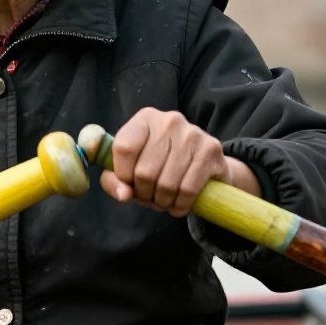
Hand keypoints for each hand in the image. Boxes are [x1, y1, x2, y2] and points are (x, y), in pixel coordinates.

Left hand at [101, 108, 260, 217]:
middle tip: (149, 198)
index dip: (122, 174)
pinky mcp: (211, 150)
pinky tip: (178, 206)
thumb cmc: (160, 165)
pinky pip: (188, 189)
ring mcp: (192, 134)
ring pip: (166, 183)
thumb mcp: (131, 168)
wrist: (207, 163)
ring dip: (162, 202)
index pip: (123, 148)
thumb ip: (114, 180)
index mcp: (145, 118)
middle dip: (144, 194)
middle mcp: (169, 121)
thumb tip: (124, 195)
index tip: (129, 184)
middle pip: (144, 171)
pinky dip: (179, 205)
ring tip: (163, 201)